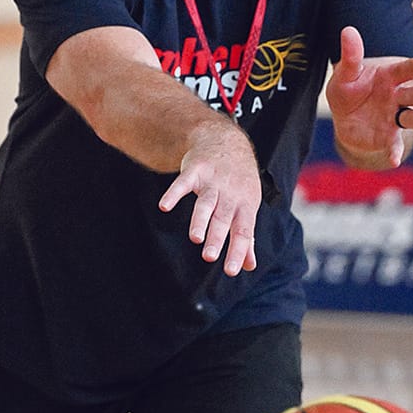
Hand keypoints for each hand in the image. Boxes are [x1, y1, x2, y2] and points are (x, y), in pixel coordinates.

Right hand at [158, 121, 260, 275]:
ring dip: (200, 220)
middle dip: (217, 238)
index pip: (243, 232)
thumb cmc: (238, 182)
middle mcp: (230, 194)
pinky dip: (173, 194)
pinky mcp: (194, 170)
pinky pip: (183, 183)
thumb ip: (246, 237)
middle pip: (223, 218)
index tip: (231, 271)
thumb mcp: (248, 205)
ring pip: (206, 203)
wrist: (225, 142)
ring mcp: (212, 181)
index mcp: (245, 206)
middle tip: (209, 257)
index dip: (238, 251)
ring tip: (195, 238)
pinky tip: (164, 206)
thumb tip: (248, 266)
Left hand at [325, 26, 412, 168]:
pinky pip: (393, 145)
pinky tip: (394, 160)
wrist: (346, 117)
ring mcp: (394, 117)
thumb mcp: (346, 73)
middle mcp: (397, 97)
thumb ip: (351, 56)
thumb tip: (347, 30)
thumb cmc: (349, 90)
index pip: (405, 69)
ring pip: (410, 118)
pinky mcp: (388, 137)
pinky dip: (395, 153)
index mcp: (389, 77)